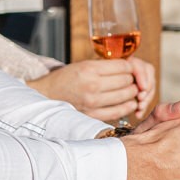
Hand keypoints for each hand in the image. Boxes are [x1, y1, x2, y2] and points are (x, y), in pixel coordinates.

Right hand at [28, 57, 155, 122]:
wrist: (47, 95)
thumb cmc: (66, 78)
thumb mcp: (84, 64)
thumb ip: (105, 65)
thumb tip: (129, 67)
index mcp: (90, 69)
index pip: (124, 67)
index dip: (130, 67)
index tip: (129, 68)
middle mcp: (92, 85)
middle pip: (127, 81)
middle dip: (132, 79)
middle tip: (128, 79)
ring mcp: (93, 102)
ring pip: (126, 95)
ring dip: (131, 92)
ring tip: (127, 90)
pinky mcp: (93, 115)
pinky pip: (120, 111)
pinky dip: (127, 106)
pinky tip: (127, 102)